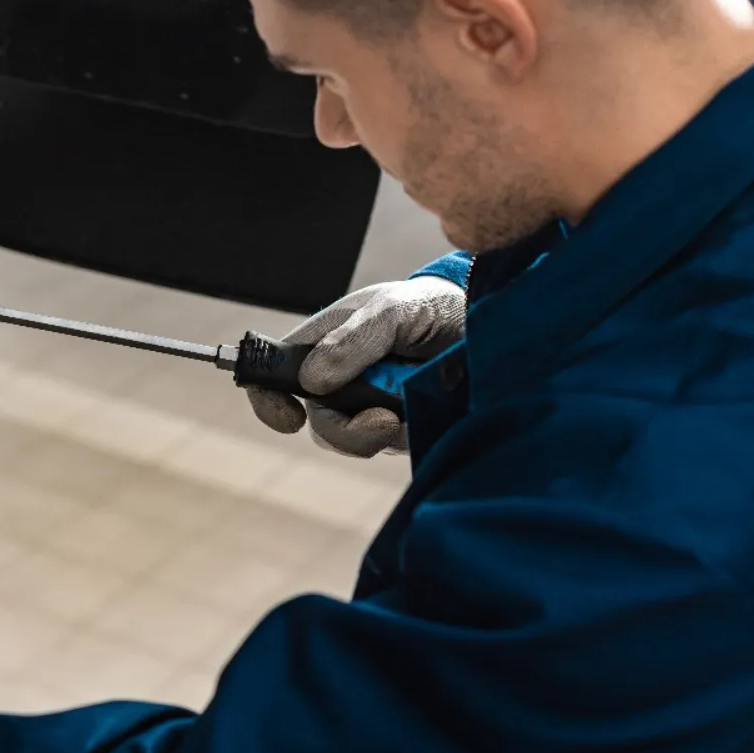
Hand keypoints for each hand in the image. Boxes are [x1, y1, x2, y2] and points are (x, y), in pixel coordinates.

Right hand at [246, 276, 465, 457]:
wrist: (483, 323)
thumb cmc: (427, 306)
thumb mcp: (392, 310)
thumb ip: (352, 340)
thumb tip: (311, 380)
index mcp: (323, 345)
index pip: (276, 375)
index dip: (270, 400)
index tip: (289, 418)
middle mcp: (340, 380)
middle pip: (319, 422)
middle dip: (346, 430)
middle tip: (383, 420)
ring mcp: (370, 406)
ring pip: (355, 441)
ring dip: (382, 433)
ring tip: (411, 409)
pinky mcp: (400, 427)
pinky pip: (393, 445)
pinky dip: (410, 433)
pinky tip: (429, 408)